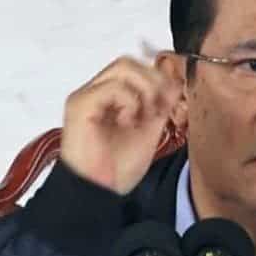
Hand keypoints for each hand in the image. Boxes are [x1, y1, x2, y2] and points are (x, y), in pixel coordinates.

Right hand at [60, 56, 179, 194]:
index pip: (135, 68)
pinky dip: (129, 102)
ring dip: (144, 90)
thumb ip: (160, 106)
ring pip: (122, 67)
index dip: (158, 79)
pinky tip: (128, 123)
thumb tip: (175, 84)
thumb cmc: (117, 169)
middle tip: (159, 109)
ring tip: (144, 116)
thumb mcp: (149, 131)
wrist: (98, 193)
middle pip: (128, 62)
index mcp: (108, 97)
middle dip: (153, 82)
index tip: (169, 104)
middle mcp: (94, 91)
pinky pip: (112, 87)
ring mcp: (86, 96)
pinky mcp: (81, 106)